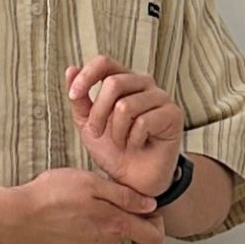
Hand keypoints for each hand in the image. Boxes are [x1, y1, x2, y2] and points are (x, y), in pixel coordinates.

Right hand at [11, 167, 166, 243]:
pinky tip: (71, 220)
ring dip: (103, 224)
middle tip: (102, 198)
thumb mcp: (91, 183)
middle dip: (123, 217)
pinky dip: (87, 233)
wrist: (19, 218)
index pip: (154, 236)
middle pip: (129, 234)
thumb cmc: (52, 195)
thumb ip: (124, 196)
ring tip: (81, 207)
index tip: (146, 209)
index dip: (156, 222)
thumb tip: (151, 206)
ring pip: (110, 239)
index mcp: (115, 225)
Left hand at [65, 53, 184, 198]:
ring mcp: (161, 97)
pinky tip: (138, 146)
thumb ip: (80, 100)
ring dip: (117, 131)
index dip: (87, 75)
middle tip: (97, 133)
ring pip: (126, 105)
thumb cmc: (114, 151)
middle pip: (113, 83)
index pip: (105, 63)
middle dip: (98, 113)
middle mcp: (144, 83)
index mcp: (124, 80)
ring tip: (122, 142)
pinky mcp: (173, 115)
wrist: (133, 180)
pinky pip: (144, 122)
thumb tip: (71, 70)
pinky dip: (134, 140)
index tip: (73, 95)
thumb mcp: (88, 125)